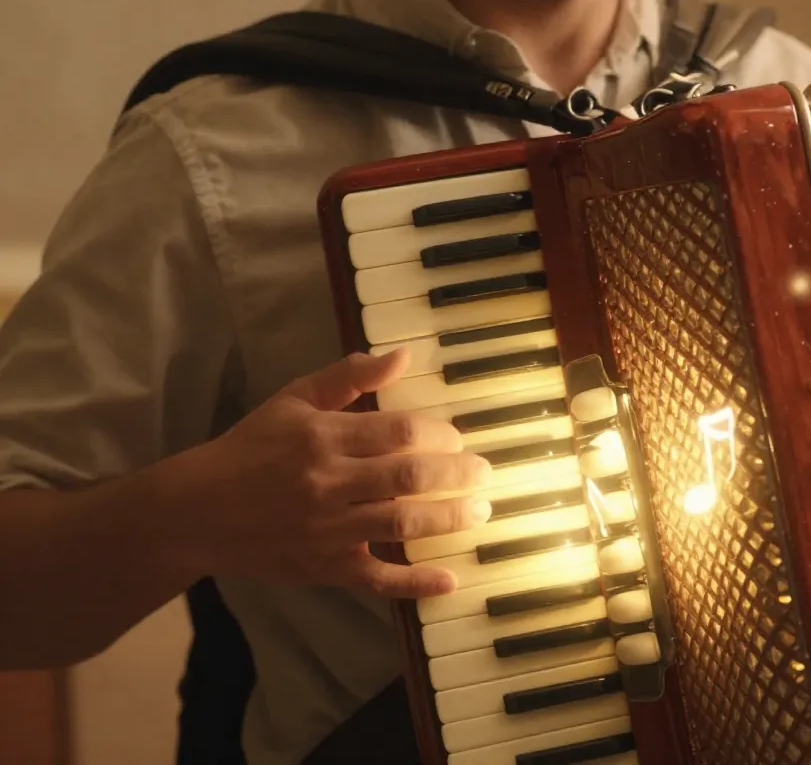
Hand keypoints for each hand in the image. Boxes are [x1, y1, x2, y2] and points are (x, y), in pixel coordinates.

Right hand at [170, 349, 490, 597]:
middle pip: (411, 479)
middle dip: (459, 475)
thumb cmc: (251, 448)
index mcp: (323, 437)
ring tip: (481, 510)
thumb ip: (349, 377)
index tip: (457, 439)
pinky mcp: (326, 568)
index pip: (400, 433)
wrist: (196, 511)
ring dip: (452, 518)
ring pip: (404, 525)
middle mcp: (329, 483)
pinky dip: (416, 583)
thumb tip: (402, 356)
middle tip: (485, 474)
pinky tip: (450, 579)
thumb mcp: (293, 400)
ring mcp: (329, 530)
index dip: (441, 435)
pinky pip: (378, 579)